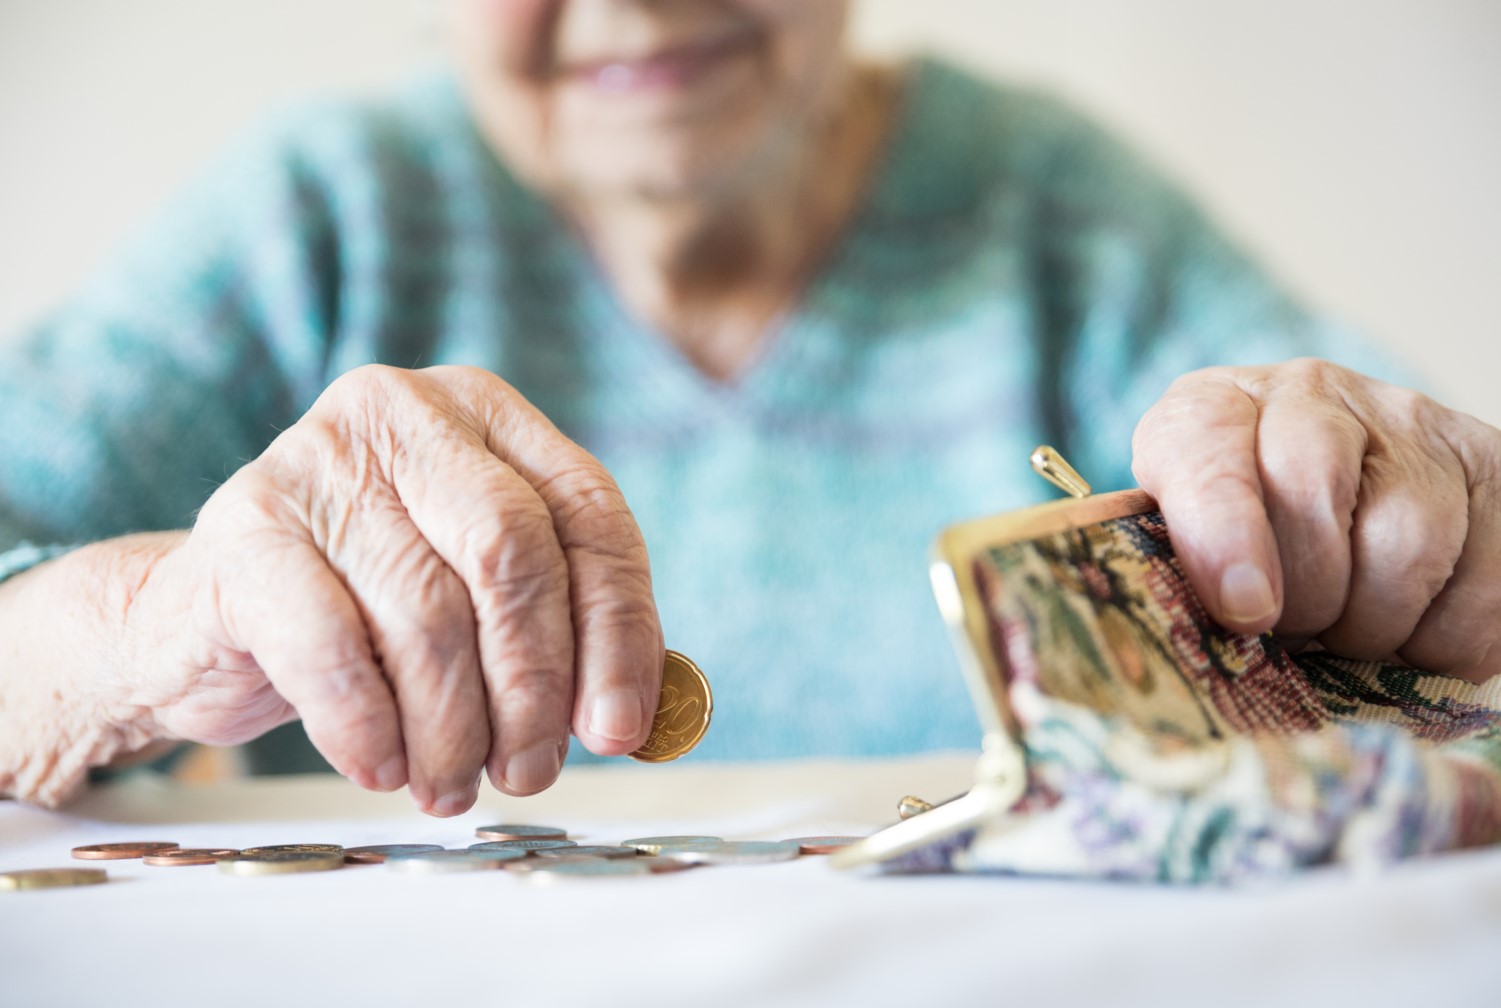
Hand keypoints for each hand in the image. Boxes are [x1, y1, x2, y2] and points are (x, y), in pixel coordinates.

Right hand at [131, 365, 662, 813]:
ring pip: (427, 612)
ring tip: (450, 783)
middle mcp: (406, 413)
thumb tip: (628, 721)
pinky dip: (369, 727)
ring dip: (452, 728)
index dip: (618, 632)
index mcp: (486, 413)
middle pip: (512, 554)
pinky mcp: (245, 526)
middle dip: (534, 684)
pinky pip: (332, 646)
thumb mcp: (472, 595)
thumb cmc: (362, 607)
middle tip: (529, 771)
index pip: (589, 516)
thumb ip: (558, 632)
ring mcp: (317, 459)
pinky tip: (380, 766)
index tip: (619, 730)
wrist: (198, 617)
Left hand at [1132, 358, 1500, 683]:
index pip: (1206, 446)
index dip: (1222, 533)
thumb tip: (1201, 628)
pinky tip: (1415, 630)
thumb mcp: (1189, 552)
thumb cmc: (1248, 556)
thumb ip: (1179, 575)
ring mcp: (1411, 424)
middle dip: (1305, 596)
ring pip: (1407, 542)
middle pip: (1312, 491)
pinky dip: (1447, 637)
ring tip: (1353, 633)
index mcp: (1215, 410)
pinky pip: (1484, 581)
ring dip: (1376, 624)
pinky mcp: (1493, 467)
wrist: (1352, 521)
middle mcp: (1310, 395)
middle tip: (1299, 634)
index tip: (1243, 610)